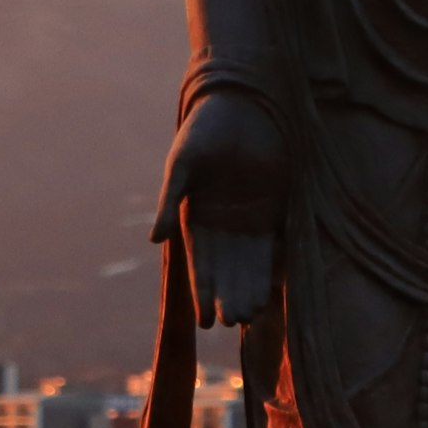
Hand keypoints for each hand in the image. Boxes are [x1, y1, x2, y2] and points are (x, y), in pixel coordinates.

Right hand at [152, 89, 285, 326]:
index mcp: (195, 217)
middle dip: (229, 296)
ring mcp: (248, 219)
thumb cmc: (205, 130)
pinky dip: (273, 268)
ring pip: (249, 264)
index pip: (199, 263)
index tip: (205, 320)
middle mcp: (222, 225)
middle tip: (234, 322)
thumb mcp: (183, 165)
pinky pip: (273, 245)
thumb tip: (153, 240)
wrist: (241, 105)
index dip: (203, 291)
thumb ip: (170, 202)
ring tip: (252, 315)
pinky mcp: (273, 210)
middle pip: (226, 270)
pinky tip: (274, 291)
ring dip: (250, 288)